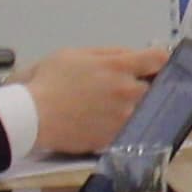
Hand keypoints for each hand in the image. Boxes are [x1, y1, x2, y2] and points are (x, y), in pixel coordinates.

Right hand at [20, 44, 161, 157]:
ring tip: (117, 107)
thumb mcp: (75, 54)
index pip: (158, 59)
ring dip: (136, 106)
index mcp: (118, 67)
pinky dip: (124, 124)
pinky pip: (129, 128)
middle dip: (147, 85)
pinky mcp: (115, 137)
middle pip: (155, 87)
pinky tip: (108, 122)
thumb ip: (107, 53)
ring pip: (144, 110)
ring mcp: (123, 117)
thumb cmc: (49, 81)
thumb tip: (129, 55)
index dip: (159, 60)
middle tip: (134, 86)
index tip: (155, 64)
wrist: (32, 117)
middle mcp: (127, 92)